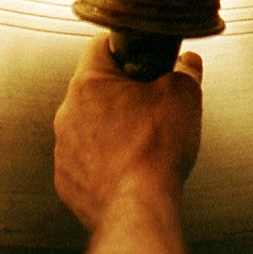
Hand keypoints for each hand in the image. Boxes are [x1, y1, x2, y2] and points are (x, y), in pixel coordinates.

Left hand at [53, 38, 203, 228]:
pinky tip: (128, 168)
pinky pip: (85, 161)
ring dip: (110, 129)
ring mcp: (64, 150)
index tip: (143, 58)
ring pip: (88, 126)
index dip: (128, 48)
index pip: (101, 46)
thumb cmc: (156, 151)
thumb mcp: (184, 95)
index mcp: (88, 83)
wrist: (139, 207)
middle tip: (150, 104)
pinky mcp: (67, 181)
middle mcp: (67, 114)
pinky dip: (103, 162)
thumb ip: (186, 70)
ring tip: (141, 142)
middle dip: (121, 93)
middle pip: (94, 89)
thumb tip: (188, 64)